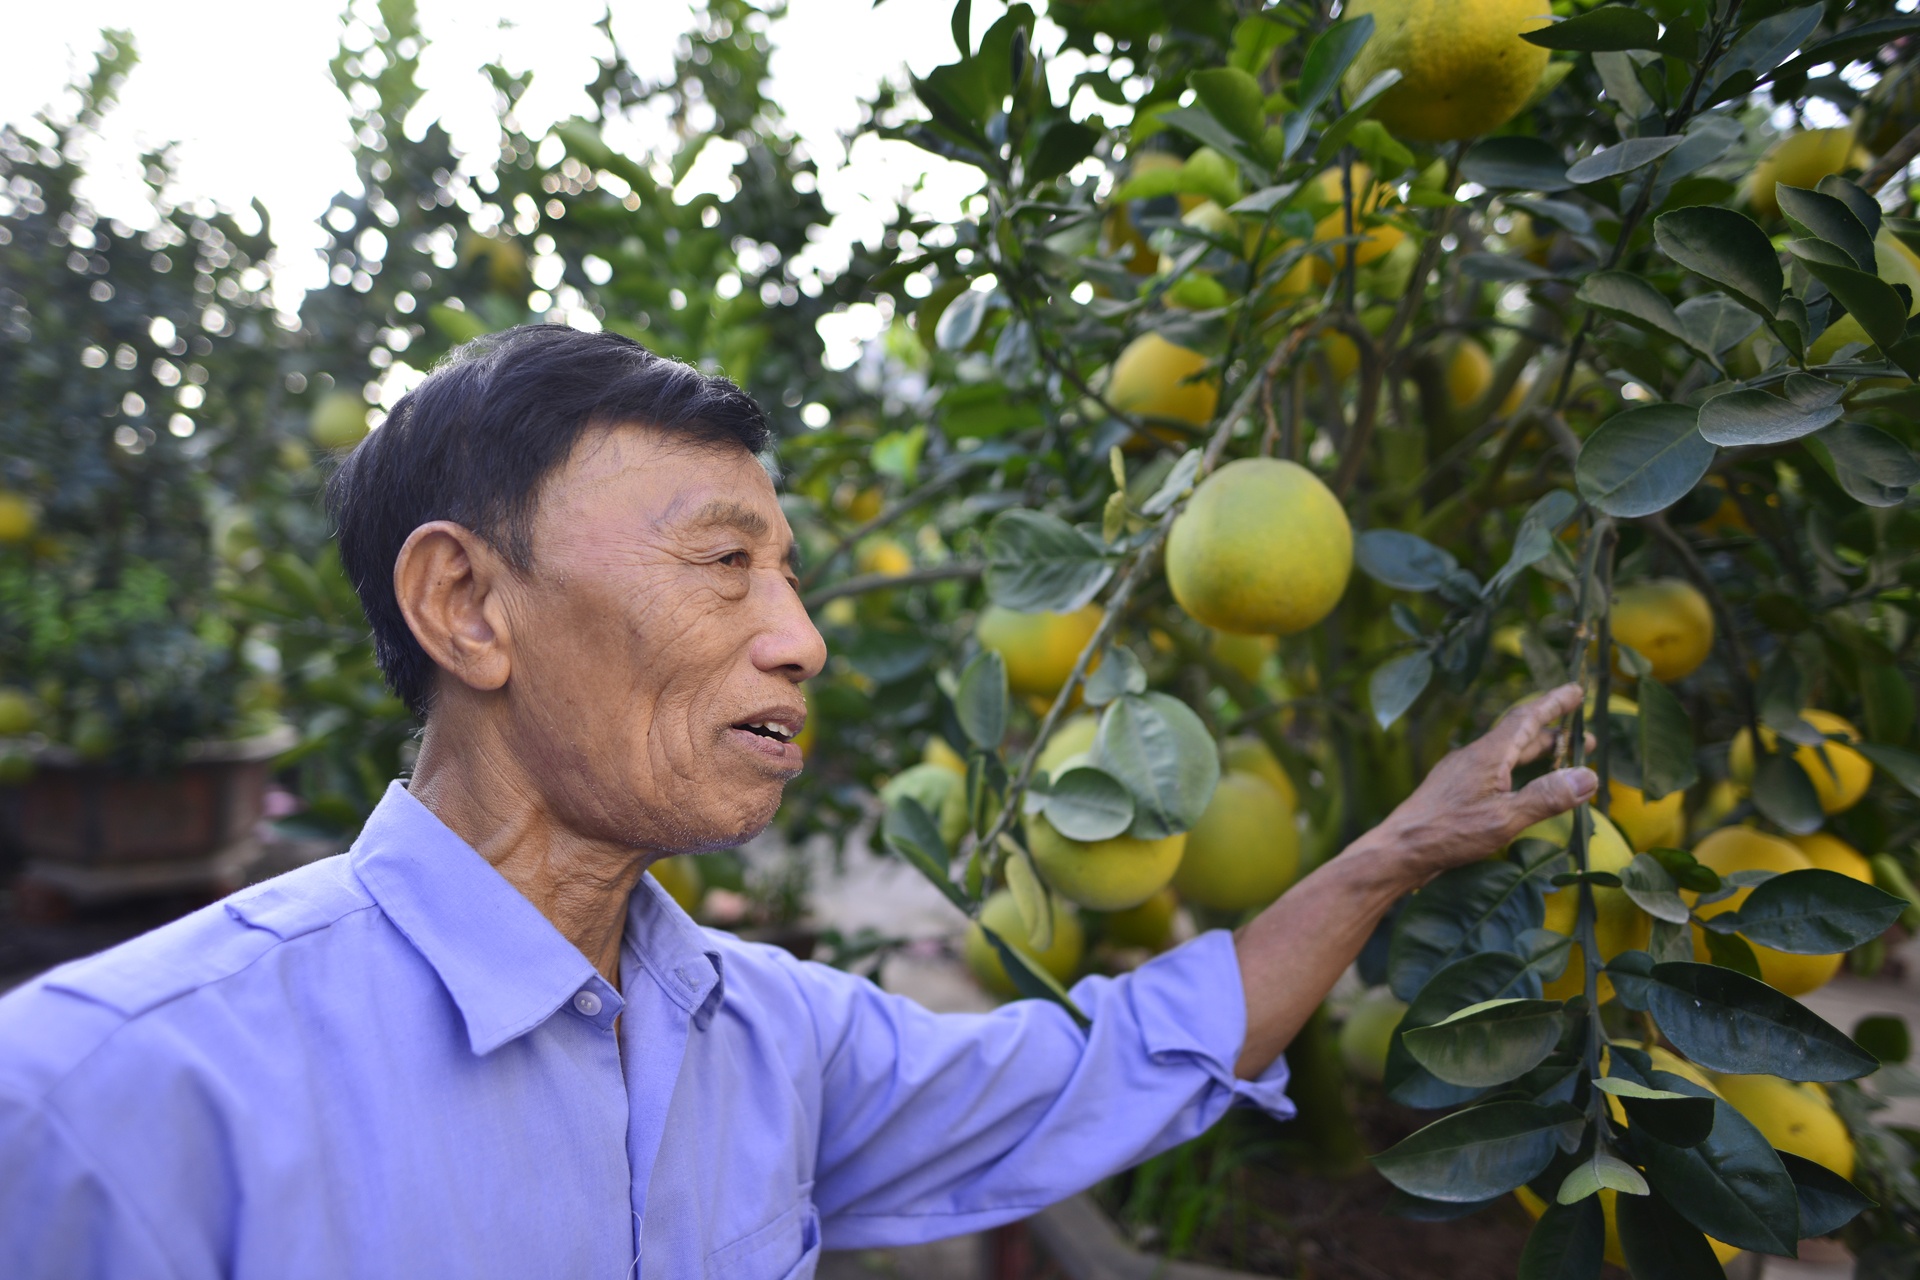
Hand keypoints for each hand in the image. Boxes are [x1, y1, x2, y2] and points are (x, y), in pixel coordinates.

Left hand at [1373, 683, 1596, 885]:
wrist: (1399, 851)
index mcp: (1488, 755)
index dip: (1553, 703)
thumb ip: (1546, 797)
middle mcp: (1474, 757)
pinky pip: (1496, 772)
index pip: (1527, 718)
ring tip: (1565, 762)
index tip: (1576, 689)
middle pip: (1520, 736)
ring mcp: (1462, 773)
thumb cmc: (1448, 833)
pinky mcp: (1456, 791)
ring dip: (1538, 755)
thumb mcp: (1505, 818)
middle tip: (1585, 739)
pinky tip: (1524, 787)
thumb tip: (1588, 776)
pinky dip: (1519, 773)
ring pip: (1508, 756)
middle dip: (1554, 734)